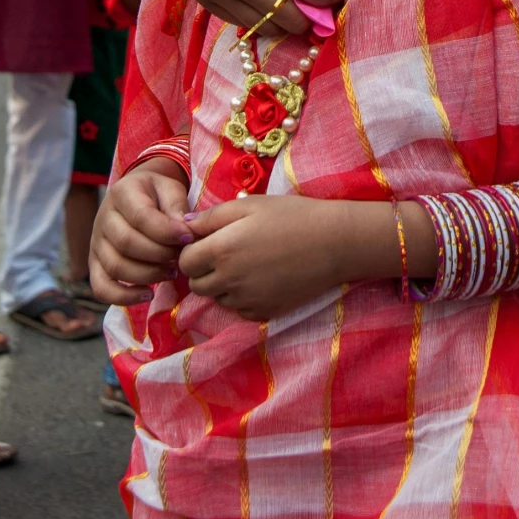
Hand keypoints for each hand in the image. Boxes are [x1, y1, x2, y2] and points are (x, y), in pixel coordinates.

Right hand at [90, 160, 192, 302]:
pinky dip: (124, 297)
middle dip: (159, 254)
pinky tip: (148, 295)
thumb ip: (176, 207)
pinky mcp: (95, 265)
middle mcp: (103, 218)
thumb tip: (183, 232)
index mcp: (121, 193)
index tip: (188, 238)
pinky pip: (102, 288)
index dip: (166, 231)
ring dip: (148, 275)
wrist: (137, 197)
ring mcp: (96, 243)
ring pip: (116, 267)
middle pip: (127, 243)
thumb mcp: (170, 189)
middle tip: (181, 258)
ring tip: (171, 272)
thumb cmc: (157, 195)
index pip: (141, 216)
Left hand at [178, 193, 351, 320]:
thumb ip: (212, 216)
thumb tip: (184, 225)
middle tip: (226, 254)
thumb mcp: (250, 205)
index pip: (185, 262)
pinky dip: (243, 297)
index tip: (209, 241)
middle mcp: (229, 280)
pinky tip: (262, 278)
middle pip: (196, 285)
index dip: (192, 251)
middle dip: (203, 271)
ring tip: (248, 264)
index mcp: (221, 250)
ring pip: (217, 298)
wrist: (334, 243)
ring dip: (223, 285)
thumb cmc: (292, 216)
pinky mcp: (264, 313)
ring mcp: (246, 300)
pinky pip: (240, 309)